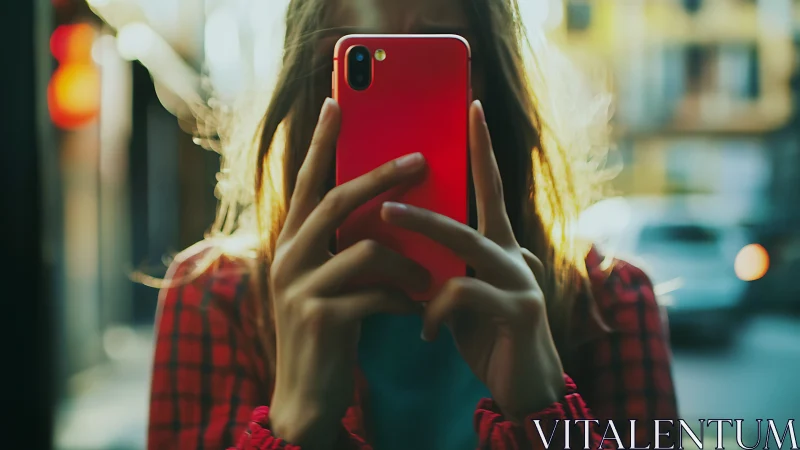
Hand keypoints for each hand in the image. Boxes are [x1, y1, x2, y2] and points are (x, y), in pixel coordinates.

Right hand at [268, 98, 429, 447]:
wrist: (308, 396)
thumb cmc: (330, 331)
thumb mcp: (334, 282)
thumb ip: (350, 246)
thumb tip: (397, 210)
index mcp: (292, 243)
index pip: (307, 182)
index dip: (322, 143)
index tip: (337, 103)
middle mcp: (289, 257)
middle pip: (338, 201)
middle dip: (382, 177)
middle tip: (421, 159)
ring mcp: (300, 287)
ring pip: (366, 249)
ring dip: (408, 261)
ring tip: (430, 279)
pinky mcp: (320, 317)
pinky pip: (377, 293)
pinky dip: (405, 298)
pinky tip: (416, 309)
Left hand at [381, 100, 565, 421]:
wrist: (525, 388)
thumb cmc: (487, 336)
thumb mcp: (462, 296)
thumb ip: (444, 265)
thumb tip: (404, 238)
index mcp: (499, 247)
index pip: (490, 188)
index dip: (482, 148)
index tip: (471, 107)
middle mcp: (515, 255)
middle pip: (475, 209)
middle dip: (431, 194)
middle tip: (389, 189)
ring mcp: (521, 280)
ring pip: (466, 245)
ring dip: (422, 235)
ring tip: (385, 229)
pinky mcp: (519, 311)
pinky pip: (464, 295)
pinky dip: (435, 310)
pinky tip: (425, 331)